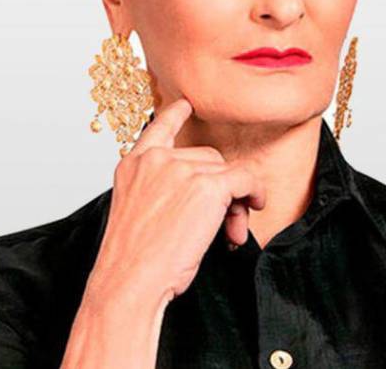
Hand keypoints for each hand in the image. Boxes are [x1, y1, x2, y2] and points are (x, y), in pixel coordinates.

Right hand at [88, 97, 266, 303]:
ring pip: (227, 171)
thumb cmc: (133, 261)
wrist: (129, 281)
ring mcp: (181, 169)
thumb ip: (163, 193)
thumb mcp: (139, 214)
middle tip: (226, 222)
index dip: (174, 116)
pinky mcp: (207, 185)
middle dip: (221, 187)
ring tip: (231, 231)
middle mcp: (156, 160)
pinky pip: (246, 180)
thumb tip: (215, 195)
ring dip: (237, 199)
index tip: (186, 105)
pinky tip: (256, 207)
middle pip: (207, 157)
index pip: (157, 129)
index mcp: (134, 166)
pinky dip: (256, 193)